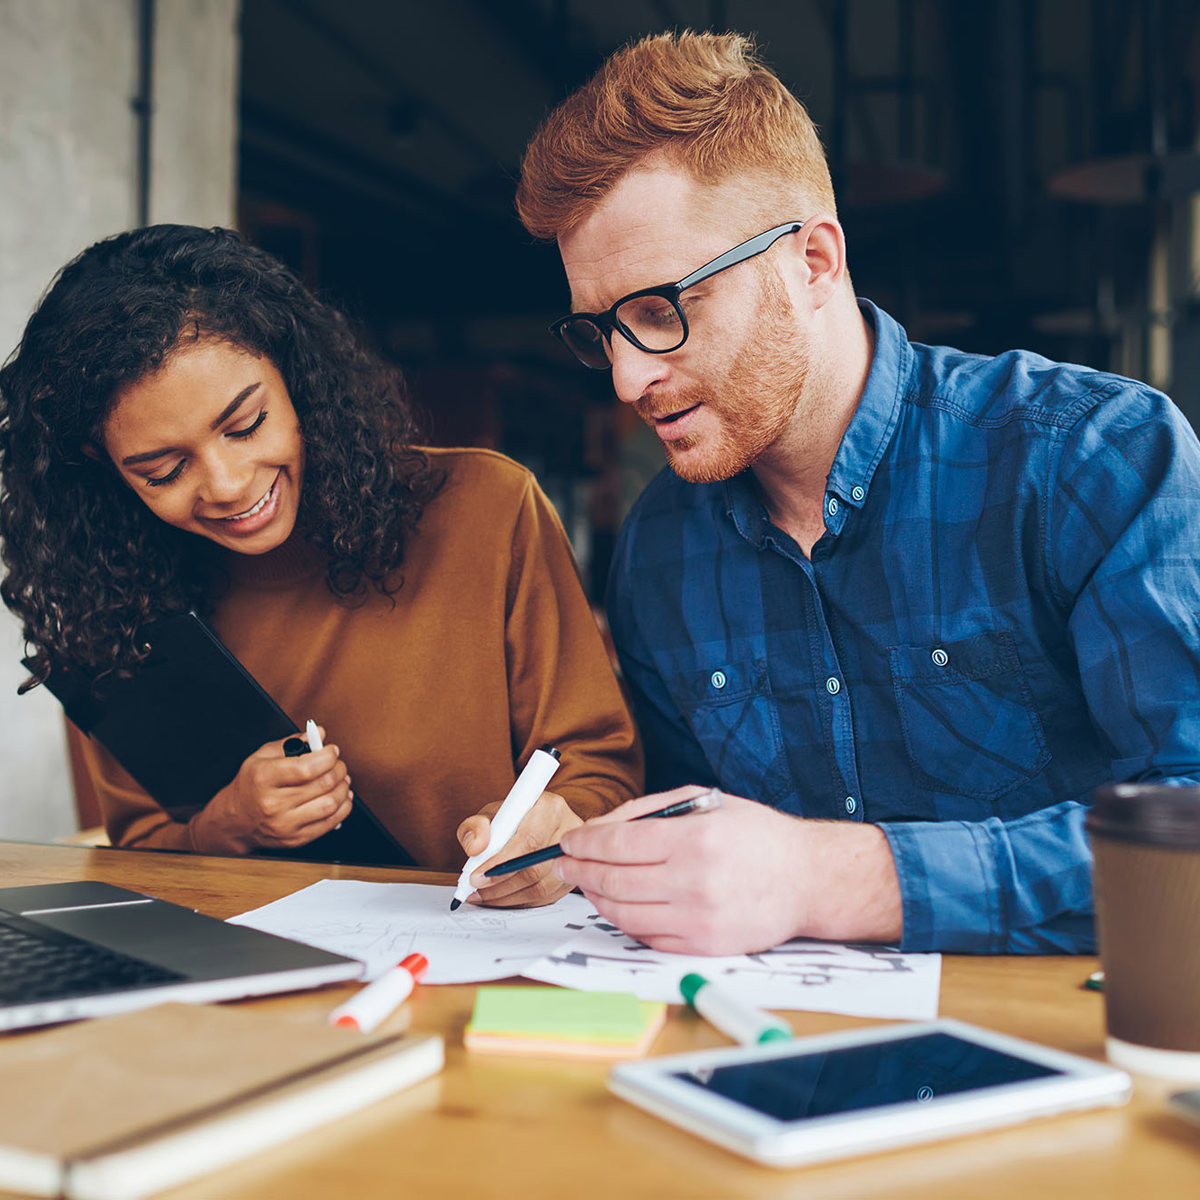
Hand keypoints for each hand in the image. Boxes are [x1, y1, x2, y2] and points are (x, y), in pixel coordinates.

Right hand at [191, 727, 352, 853]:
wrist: (235, 821)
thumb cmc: (251, 785)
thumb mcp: (261, 757)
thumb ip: (292, 742)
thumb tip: (320, 734)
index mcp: (264, 778)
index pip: (306, 767)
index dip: (327, 756)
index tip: (332, 750)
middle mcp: (273, 803)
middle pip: (323, 784)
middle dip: (338, 769)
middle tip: (338, 764)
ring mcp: (285, 824)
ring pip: (330, 804)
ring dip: (343, 788)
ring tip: (341, 779)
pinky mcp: (296, 839)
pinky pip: (330, 822)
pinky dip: (343, 807)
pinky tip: (341, 797)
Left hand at [455, 790, 582, 907]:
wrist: (532, 825)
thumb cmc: (512, 819)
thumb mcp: (490, 814)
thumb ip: (475, 827)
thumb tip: (475, 847)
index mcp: (550, 808)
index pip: (529, 840)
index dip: (501, 863)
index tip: (476, 876)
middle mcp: (569, 831)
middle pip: (535, 868)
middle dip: (499, 884)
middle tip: (475, 889)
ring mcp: (573, 856)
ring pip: (541, 888)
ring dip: (506, 897)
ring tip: (483, 895)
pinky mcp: (571, 877)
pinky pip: (545, 898)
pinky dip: (519, 902)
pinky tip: (500, 897)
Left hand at [552, 786, 902, 953]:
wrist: (807, 879)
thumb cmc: (756, 836)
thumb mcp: (705, 802)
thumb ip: (649, 812)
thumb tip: (599, 828)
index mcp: (696, 839)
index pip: (618, 843)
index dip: (584, 843)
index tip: (568, 842)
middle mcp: (695, 881)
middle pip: (614, 880)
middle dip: (580, 870)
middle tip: (565, 864)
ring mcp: (699, 919)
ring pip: (624, 914)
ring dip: (596, 897)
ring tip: (587, 883)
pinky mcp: (704, 947)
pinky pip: (647, 936)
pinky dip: (625, 920)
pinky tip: (619, 905)